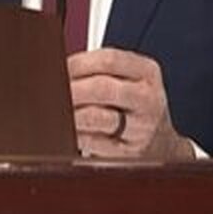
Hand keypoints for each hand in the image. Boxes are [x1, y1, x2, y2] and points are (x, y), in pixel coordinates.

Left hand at [67, 47, 194, 159]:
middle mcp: (147, 100)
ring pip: (95, 116)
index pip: (109, 59)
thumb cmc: (136, 105)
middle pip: (102, 87)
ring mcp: (139, 129)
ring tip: (57, 110)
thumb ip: (102, 68)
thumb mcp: (131, 78)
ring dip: (70, 112)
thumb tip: (61, 68)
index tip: (60, 68)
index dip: (78, 62)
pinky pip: (91, 141)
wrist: (161, 144)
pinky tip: (67, 128)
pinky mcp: (125, 153)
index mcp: (147, 73)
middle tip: (51, 91)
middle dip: (71, 88)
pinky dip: (74, 133)